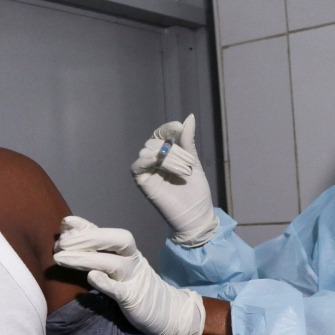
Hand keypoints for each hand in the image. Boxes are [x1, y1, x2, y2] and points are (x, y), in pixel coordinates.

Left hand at [53, 216, 205, 334]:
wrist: (168, 312)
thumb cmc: (134, 288)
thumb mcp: (117, 268)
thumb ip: (95, 255)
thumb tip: (66, 240)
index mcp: (126, 251)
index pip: (105, 233)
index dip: (85, 226)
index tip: (65, 222)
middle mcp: (131, 260)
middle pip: (114, 241)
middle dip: (86, 238)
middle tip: (60, 243)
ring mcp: (134, 278)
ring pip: (111, 263)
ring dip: (85, 259)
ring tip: (60, 259)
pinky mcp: (134, 298)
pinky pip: (120, 289)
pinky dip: (105, 282)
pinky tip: (91, 277)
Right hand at [131, 114, 218, 247]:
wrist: (196, 216)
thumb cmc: (197, 193)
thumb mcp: (194, 162)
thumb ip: (188, 142)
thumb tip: (188, 117)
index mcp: (167, 156)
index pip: (161, 135)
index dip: (167, 129)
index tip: (179, 128)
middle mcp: (155, 162)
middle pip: (155, 143)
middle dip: (174, 150)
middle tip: (189, 165)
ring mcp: (148, 172)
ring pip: (149, 152)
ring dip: (167, 157)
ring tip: (184, 172)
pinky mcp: (143, 183)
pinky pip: (137, 166)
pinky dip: (145, 160)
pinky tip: (157, 160)